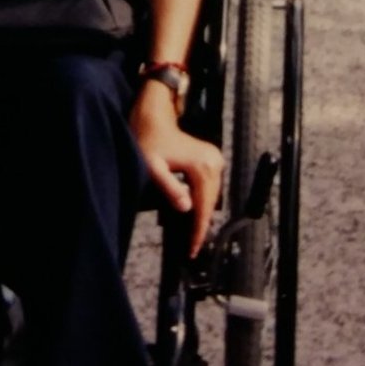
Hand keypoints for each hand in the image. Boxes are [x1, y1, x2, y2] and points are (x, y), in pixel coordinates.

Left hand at [130, 83, 223, 256]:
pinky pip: (209, 187)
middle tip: (192, 248)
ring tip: (193, 237)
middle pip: (211, 203)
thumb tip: (187, 208)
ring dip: (203, 215)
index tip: (193, 249)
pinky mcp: (211, 159)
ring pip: (212, 196)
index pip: (203, 207)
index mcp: (202, 166)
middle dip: (202, 226)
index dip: (198, 231)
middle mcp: (214, 162)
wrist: (154, 116)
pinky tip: (194, 214)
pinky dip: (202, 202)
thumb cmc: (149, 139)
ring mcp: (215, 159)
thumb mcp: (152, 166)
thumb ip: (169, 187)